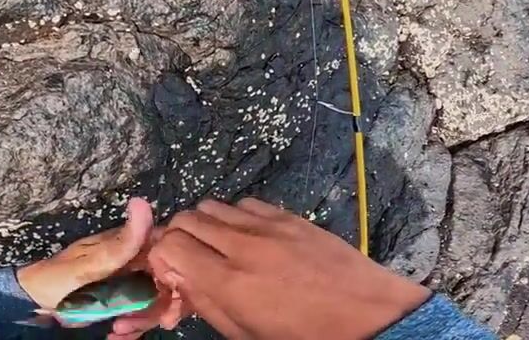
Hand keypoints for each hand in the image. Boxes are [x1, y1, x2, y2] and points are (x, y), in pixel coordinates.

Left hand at [16, 197, 186, 338]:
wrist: (36, 302)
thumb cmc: (59, 277)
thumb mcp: (92, 263)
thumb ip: (122, 242)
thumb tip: (141, 202)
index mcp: (132, 245)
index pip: (170, 254)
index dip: (176, 277)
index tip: (169, 300)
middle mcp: (136, 262)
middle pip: (166, 284)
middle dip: (155, 309)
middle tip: (129, 325)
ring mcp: (131, 283)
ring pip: (156, 304)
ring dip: (142, 322)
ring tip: (117, 331)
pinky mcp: (124, 302)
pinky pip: (142, 317)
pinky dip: (133, 330)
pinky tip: (116, 336)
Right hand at [146, 198, 430, 339]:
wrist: (370, 319)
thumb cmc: (305, 337)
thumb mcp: (247, 334)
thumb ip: (207, 304)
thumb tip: (179, 281)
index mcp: (230, 283)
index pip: (168, 246)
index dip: (159, 256)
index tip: (165, 270)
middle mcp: (244, 246)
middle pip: (185, 219)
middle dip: (176, 237)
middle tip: (184, 259)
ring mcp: (269, 225)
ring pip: (212, 205)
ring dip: (203, 224)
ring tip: (214, 248)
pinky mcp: (290, 216)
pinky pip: (245, 203)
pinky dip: (235, 217)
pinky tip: (246, 238)